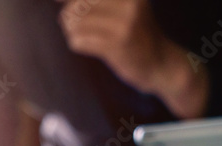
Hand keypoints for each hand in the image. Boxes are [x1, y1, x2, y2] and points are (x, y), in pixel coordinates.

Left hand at [58, 0, 206, 117]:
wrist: (162, 64)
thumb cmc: (138, 36)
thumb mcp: (125, 9)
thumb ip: (96, 3)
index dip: (70, 1)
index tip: (59, 2)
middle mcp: (129, 3)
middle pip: (78, 3)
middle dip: (69, 15)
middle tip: (72, 24)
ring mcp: (124, 24)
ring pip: (76, 22)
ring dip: (72, 31)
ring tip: (79, 36)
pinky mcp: (117, 46)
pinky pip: (81, 40)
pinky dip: (77, 43)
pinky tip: (84, 45)